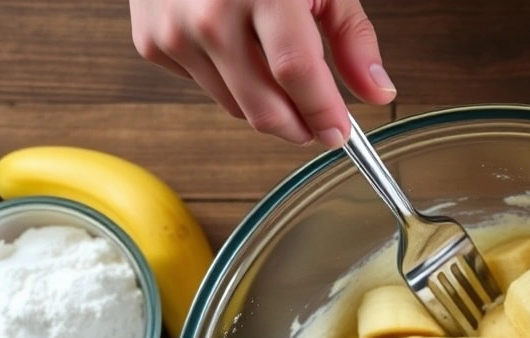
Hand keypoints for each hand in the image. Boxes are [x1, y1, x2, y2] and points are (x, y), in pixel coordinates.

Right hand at [129, 0, 395, 147]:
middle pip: (263, 108)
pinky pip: (205, 89)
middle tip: (317, 120)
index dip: (323, 113)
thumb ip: (352, 38)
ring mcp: (175, 30)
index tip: (339, 132)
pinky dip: (228, 81)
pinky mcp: (152, 42)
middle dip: (299, 126)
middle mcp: (210, 13)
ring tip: (278, 70)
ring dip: (266, 105)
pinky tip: (235, 47)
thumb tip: (377, 92)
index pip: (296, 74)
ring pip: (236, 108)